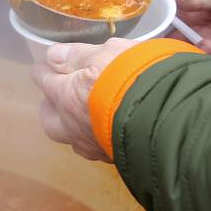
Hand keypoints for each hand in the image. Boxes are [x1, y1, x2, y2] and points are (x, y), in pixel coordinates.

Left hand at [31, 38, 135, 161]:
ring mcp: (93, 145)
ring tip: (87, 112)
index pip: (44, 81)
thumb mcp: (107, 53)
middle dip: (50, 106)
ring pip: (73, 138)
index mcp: (67, 96)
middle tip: (60, 94)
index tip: (47, 65)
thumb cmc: (134, 77)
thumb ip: (78, 55)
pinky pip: (97, 148)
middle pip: (49, 119)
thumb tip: (54, 56)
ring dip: (74, 125)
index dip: (44, 70)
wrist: (166, 114)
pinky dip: (98, 136)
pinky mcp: (116, 157)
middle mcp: (74, 125)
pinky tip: (110, 127)